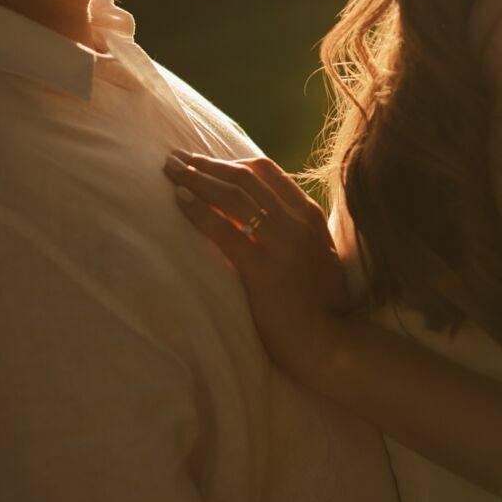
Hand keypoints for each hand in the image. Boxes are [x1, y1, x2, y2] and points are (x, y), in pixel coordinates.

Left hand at [164, 151, 352, 383]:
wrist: (331, 343)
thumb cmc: (319, 305)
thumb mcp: (315, 255)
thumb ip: (292, 231)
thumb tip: (254, 218)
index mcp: (309, 215)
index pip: (266, 171)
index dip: (230, 162)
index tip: (203, 161)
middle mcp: (297, 222)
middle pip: (245, 177)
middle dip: (206, 163)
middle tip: (176, 157)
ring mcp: (283, 244)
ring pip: (233, 195)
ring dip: (197, 178)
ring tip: (170, 170)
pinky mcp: (264, 270)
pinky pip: (225, 231)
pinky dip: (199, 211)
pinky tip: (180, 199)